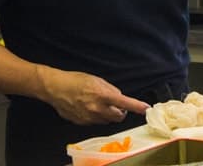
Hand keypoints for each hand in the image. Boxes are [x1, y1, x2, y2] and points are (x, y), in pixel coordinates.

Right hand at [35, 65, 149, 124]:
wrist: (56, 88)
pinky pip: (96, 122)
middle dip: (121, 112)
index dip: (137, 106)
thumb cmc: (76, 80)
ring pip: (107, 121)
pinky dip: (97, 117)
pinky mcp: (82, 122)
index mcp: (103, 95)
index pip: (125, 103)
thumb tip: (119, 97)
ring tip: (100, 104)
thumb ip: (110, 90)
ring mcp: (89, 118)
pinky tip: (89, 108)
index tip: (146, 108)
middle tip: (118, 106)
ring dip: (109, 115)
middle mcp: (97, 109)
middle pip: (118, 117)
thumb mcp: (97, 80)